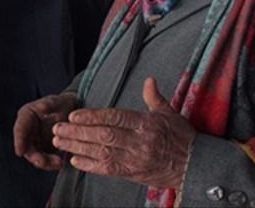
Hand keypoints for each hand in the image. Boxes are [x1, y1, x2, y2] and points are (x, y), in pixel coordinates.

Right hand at [13, 93, 78, 170]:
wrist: (70, 111)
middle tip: (43, 162)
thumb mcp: (55, 102)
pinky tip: (62, 163)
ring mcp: (36, 141)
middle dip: (34, 156)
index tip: (19, 152)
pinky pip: (46, 159)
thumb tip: (41, 107)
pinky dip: (53, 163)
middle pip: (27, 147)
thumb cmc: (61, 104)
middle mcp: (28, 130)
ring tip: (59, 163)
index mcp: (27, 116)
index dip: (19, 141)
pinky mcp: (45, 149)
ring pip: (36, 156)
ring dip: (45, 162)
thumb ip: (48, 105)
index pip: (20, 129)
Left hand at [52, 77, 194, 188]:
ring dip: (78, 147)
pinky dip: (90, 166)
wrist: (196, 167)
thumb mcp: (170, 114)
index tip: (73, 114)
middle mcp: (140, 141)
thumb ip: (154, 97)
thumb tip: (149, 80)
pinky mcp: (134, 174)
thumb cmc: (182, 138)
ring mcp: (136, 159)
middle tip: (57, 128)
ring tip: (59, 141)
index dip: (92, 116)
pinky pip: (109, 170)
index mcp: (146, 123)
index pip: (114, 117)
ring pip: (102, 152)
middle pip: (104, 135)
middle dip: (78, 131)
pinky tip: (74, 160)